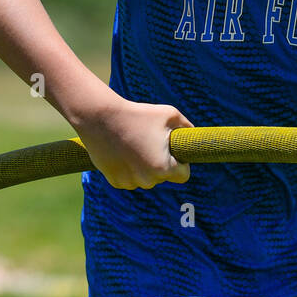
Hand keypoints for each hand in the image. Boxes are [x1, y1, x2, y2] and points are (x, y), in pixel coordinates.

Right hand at [73, 97, 192, 189]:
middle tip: (149, 142)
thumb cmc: (138, 114)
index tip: (173, 151)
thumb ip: (187, 127)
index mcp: (163, 168)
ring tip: (135, 145)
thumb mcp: (170, 114)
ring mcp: (129, 183)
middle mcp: (147, 180)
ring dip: (144, 168)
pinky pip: (129, 179)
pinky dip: (128, 170)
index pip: (183, 175)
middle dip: (160, 163)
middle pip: (163, 176)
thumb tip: (196, 135)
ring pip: (145, 179)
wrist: (100, 117)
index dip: (181, 163)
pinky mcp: (114, 181)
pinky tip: (123, 151)